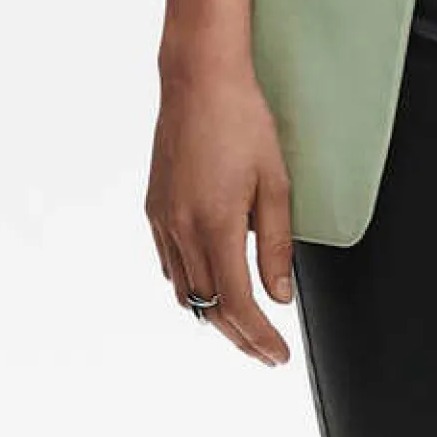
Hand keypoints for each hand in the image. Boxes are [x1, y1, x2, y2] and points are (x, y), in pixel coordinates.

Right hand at [146, 62, 295, 366]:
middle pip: (210, 308)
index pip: (238, 304)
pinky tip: (213, 282)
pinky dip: (192, 286)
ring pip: (186, 292)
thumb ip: (277, 244)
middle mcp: (183, 231)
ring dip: (214, 314)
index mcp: (217, 225)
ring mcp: (163, 222)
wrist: (198, 81)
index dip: (259, 337)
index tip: (279, 355)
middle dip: (240, 336)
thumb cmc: (244, 122)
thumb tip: (281, 295)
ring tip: (245, 324)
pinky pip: (171, 266)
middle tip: (267, 351)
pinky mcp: (154, 210)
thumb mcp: (276, 182)